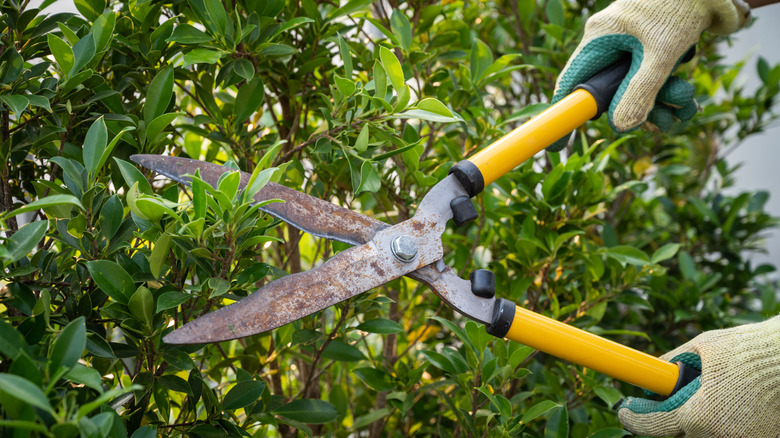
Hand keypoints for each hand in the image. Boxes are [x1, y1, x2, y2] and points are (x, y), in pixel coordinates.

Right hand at [548, 0, 749, 150]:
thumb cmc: (683, 6)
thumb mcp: (662, 53)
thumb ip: (641, 90)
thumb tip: (621, 127)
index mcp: (600, 38)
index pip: (573, 83)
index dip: (565, 114)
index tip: (556, 146)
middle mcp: (611, 43)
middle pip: (611, 94)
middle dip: (638, 111)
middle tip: (660, 122)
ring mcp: (632, 48)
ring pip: (636, 91)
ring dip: (663, 104)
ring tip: (686, 104)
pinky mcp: (652, 50)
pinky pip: (652, 83)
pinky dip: (671, 93)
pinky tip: (688, 93)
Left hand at [618, 315, 779, 436]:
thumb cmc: (748, 350)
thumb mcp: (702, 347)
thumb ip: (673, 362)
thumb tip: (655, 371)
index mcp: (699, 415)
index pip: (653, 426)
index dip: (634, 418)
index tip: (625, 411)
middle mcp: (718, 437)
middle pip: (680, 434)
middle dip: (674, 417)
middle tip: (672, 398)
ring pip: (703, 436)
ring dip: (700, 422)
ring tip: (716, 395)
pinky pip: (730, 435)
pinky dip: (726, 424)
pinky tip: (734, 404)